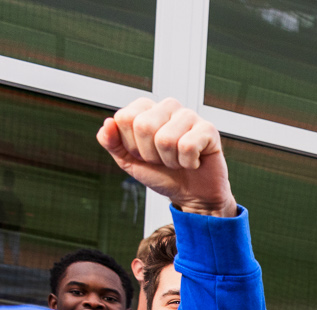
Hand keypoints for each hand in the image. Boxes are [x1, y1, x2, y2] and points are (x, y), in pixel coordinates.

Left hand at [97, 98, 237, 217]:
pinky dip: (188, 163)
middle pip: (144, 126)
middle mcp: (167, 107)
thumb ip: (111, 142)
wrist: (191, 195)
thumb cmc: (162, 174)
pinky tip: (194, 162)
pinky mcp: (208, 129)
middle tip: (162, 160)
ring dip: (170, 160)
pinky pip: (188, 146)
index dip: (132, 145)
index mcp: (146, 109)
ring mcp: (189, 116)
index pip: (124, 118)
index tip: (144, 154)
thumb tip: (107, 123)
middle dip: (150, 154)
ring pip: (166, 138)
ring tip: (178, 161)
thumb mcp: (128, 161)